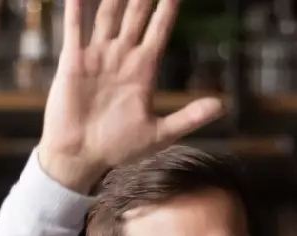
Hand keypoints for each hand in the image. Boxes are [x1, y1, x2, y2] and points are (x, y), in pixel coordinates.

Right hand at [38, 0, 225, 192]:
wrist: (81, 158)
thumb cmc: (118, 148)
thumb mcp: (159, 134)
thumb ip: (190, 117)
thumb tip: (223, 105)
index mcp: (143, 70)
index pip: (159, 29)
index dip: (168, 7)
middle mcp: (121, 57)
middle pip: (136, 14)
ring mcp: (97, 57)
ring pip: (108, 14)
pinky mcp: (73, 62)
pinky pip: (76, 28)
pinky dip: (76, 7)